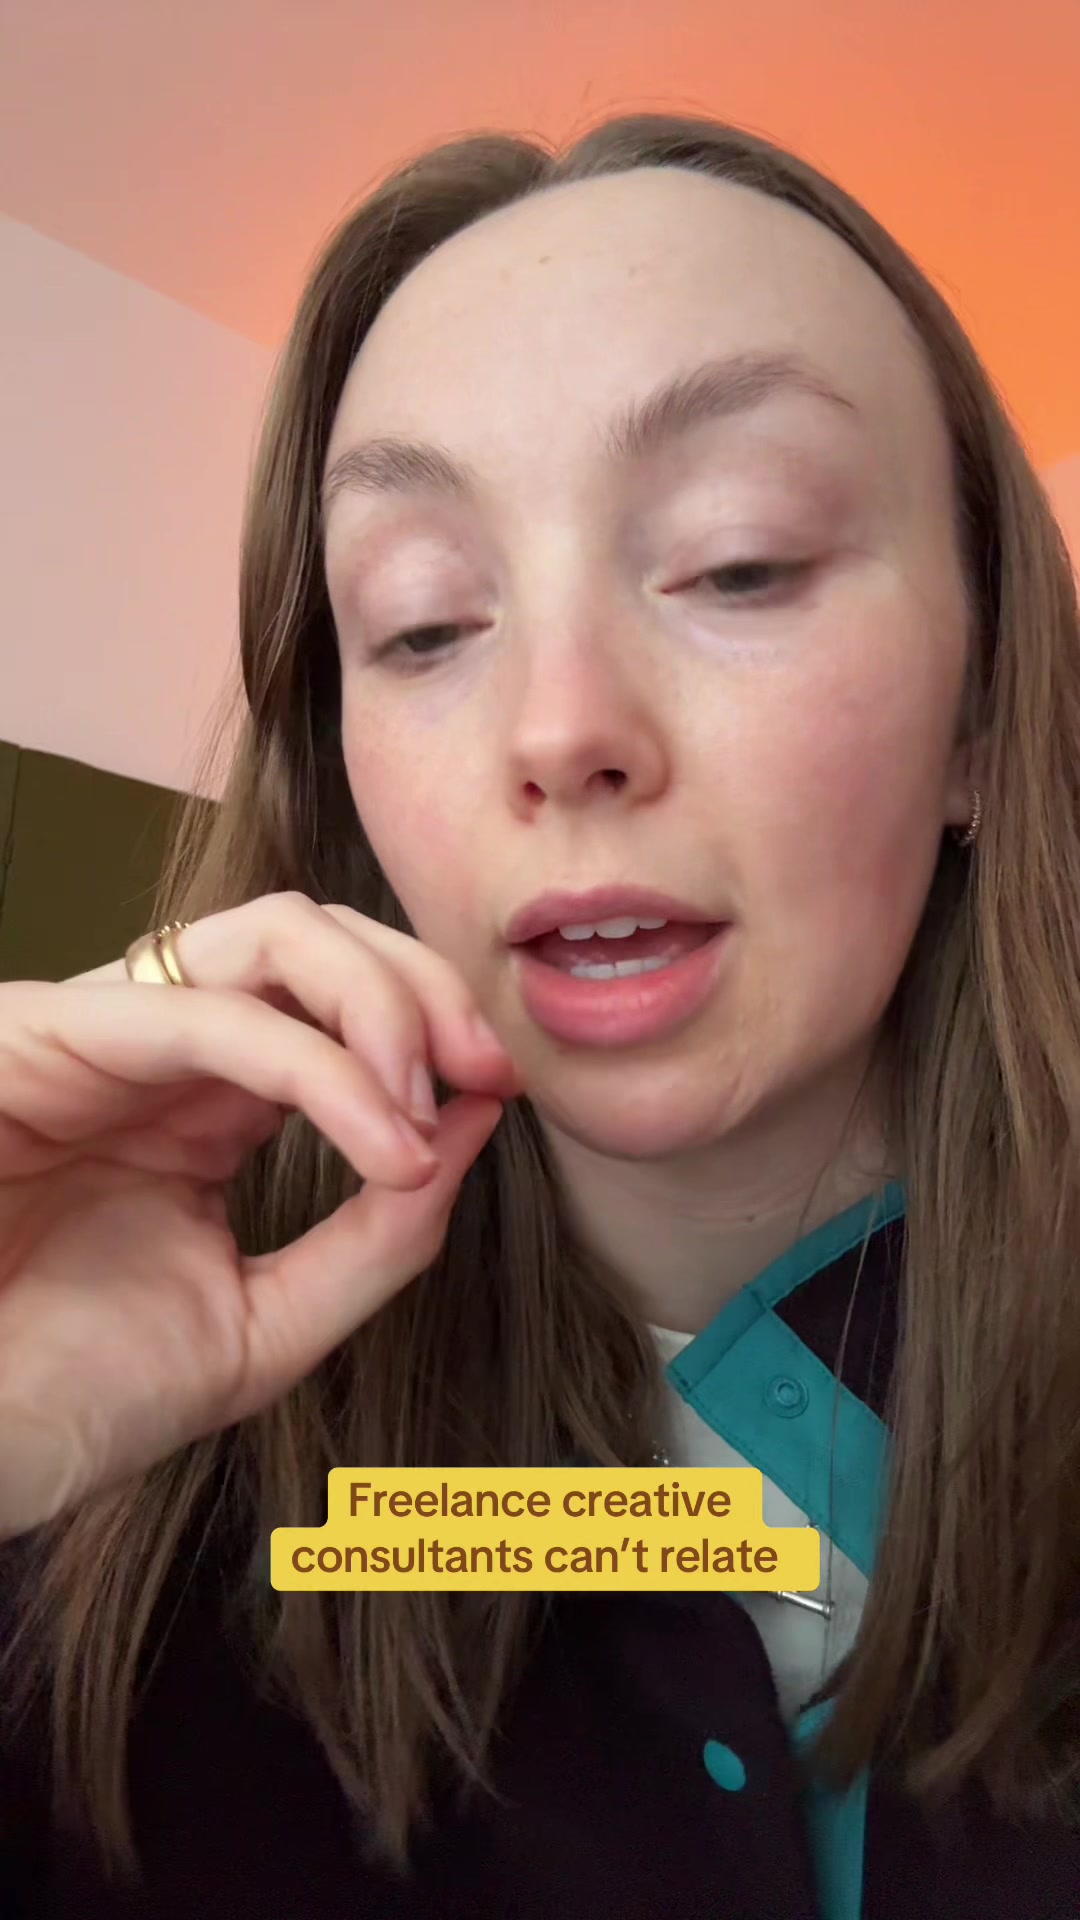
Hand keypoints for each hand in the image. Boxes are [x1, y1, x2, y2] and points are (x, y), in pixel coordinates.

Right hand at [0, 894, 519, 1539]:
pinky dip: (319, 1067)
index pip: (336, 998)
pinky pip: (208, 1016)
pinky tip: (384, 1140)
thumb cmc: (82, 1392)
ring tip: (426, 1105)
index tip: (503, 1090)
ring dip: (380, 1002)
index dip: (433, 1021)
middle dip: (423, 987)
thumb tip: (476, 1125)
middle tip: (487, 1068)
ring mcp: (104, 1029)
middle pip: (316, 936)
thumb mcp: (270, 1324)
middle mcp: (162, 1046)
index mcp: (208, 1100)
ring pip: (271, 934)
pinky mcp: (42, 1033)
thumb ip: (378, 1237)